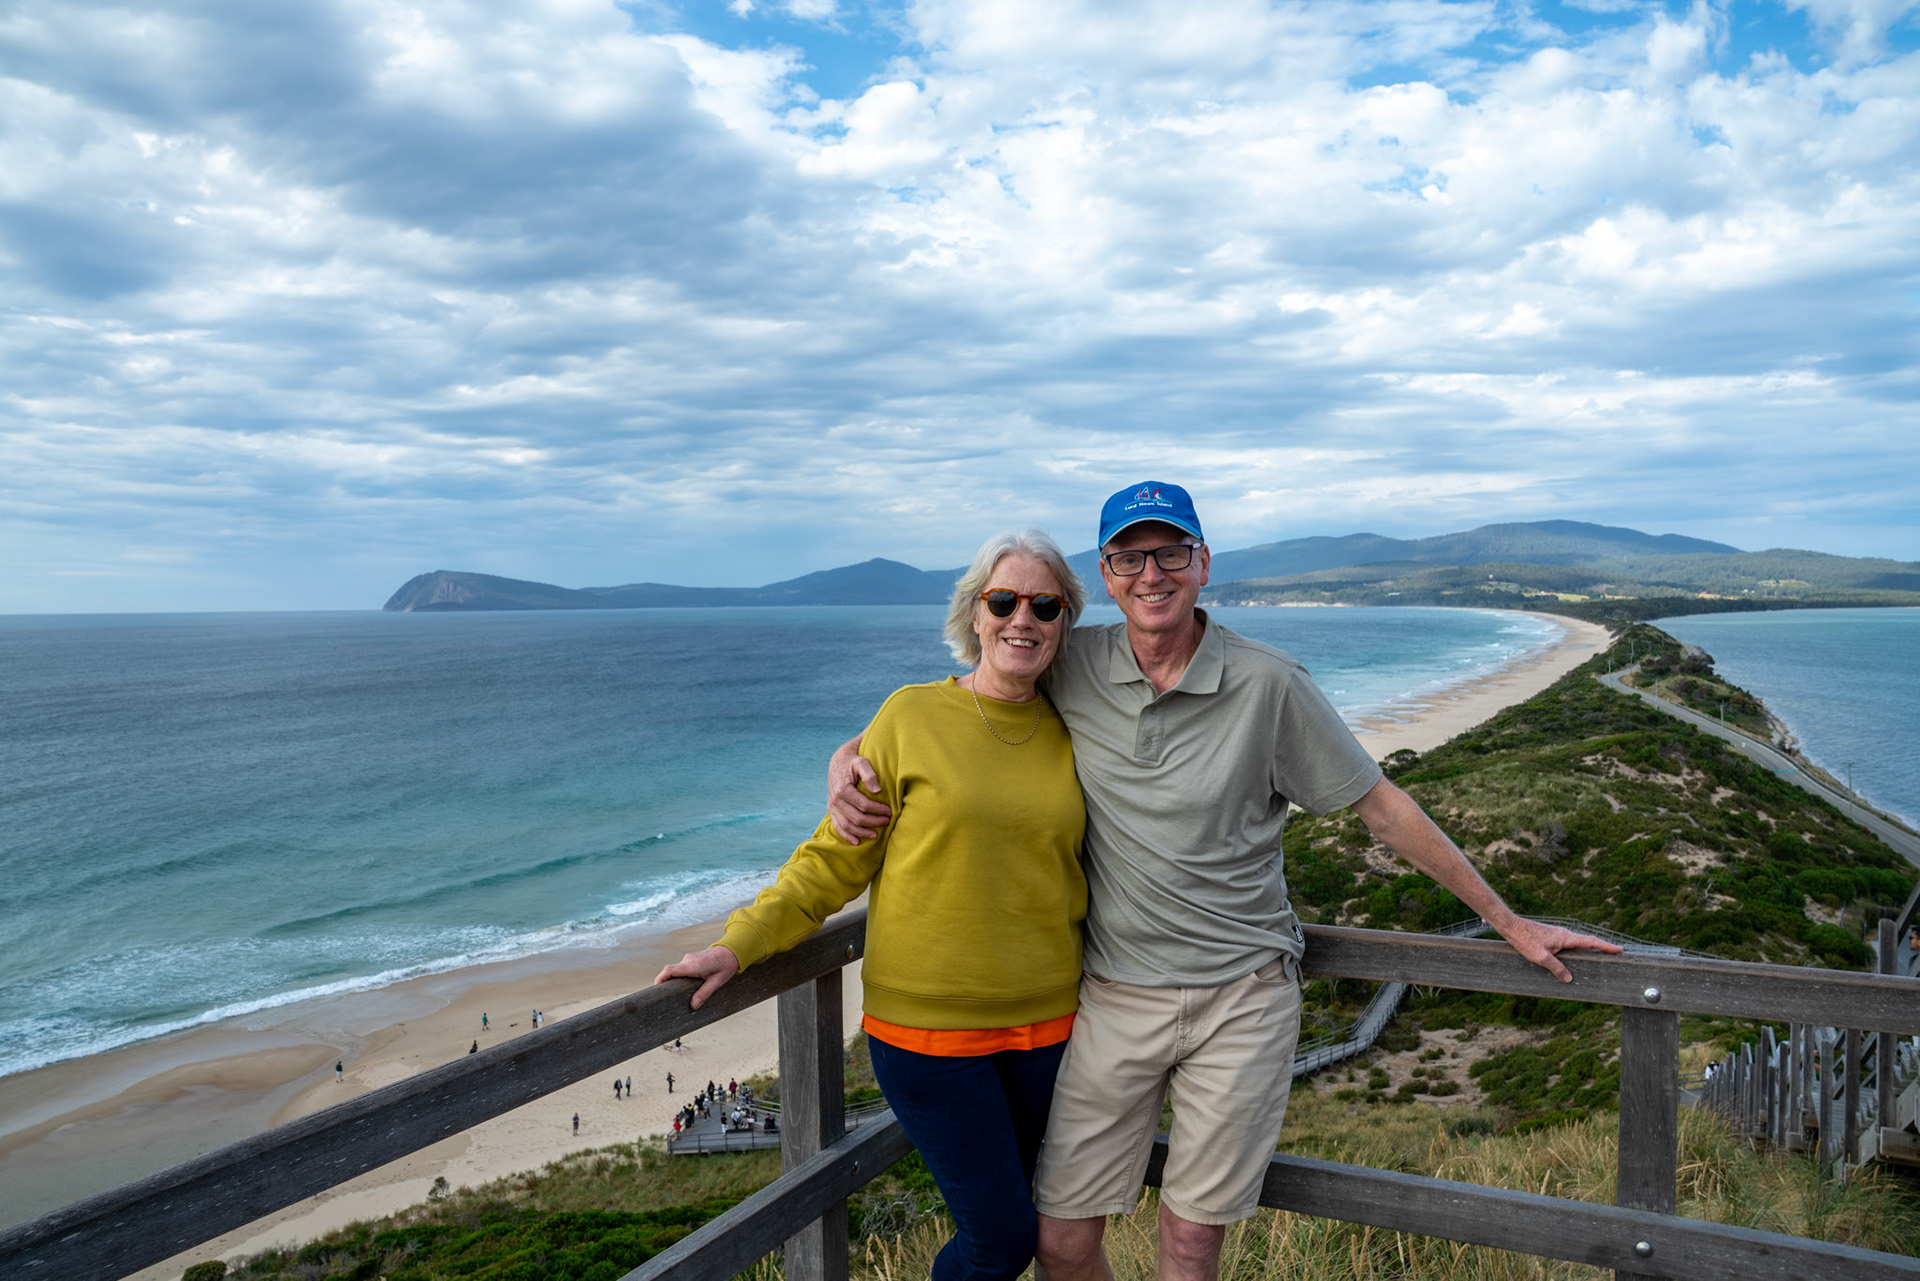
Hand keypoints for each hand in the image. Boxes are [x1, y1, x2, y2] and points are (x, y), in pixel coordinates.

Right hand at [653, 946, 739, 1009]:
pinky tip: (684, 985)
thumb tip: (693, 1005)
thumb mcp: (717, 982)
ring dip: (673, 980)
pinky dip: (679, 976)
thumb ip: (704, 993)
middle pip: (670, 971)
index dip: (660, 978)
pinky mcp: (691, 959)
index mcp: (694, 965)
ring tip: (675, 993)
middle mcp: (688, 960)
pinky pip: (680, 968)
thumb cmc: (726, 965)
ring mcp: (689, 958)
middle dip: (665, 982)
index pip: (670, 970)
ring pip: (675, 970)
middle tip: (664, 996)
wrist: (732, 950)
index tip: (655, 988)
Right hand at [827, 737, 889, 843]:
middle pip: (857, 818)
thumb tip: (877, 791)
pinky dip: (846, 836)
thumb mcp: (862, 762)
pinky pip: (837, 827)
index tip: (890, 811)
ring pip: (847, 825)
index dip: (878, 810)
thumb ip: (869, 774)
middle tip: (887, 821)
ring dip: (862, 832)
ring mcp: (832, 807)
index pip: (864, 805)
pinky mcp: (831, 810)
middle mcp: (835, 800)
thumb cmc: (853, 761)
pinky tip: (857, 841)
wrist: (838, 762)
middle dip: (874, 822)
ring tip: (876, 835)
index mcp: (843, 789)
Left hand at [1492, 917, 1621, 982]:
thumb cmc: (1524, 940)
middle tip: (1615, 954)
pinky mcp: (1551, 937)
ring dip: (1589, 948)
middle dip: (1601, 947)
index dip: (1606, 946)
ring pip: (1577, 943)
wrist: (1511, 926)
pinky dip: (1577, 949)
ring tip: (1599, 957)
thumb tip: (1569, 978)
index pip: (1590, 942)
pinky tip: (1575, 957)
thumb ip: (1556, 968)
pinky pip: (1569, 944)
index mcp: (1565, 937)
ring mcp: (1558, 935)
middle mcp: (1564, 934)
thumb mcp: (1540, 957)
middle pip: (1587, 941)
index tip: (1619, 949)